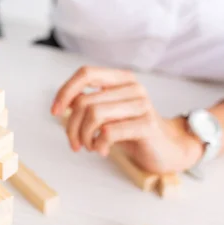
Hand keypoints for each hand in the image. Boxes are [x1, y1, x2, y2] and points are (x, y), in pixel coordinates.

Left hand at [51, 66, 203, 173]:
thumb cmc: (133, 132)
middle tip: (75, 144)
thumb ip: (89, 104)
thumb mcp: (108, 114)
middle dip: (71, 126)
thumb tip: (63, 103)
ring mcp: (142, 104)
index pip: (86, 73)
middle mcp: (133, 87)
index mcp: (122, 79)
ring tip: (89, 147)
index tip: (54, 112)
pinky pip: (108, 131)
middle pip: (85, 100)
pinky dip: (98, 145)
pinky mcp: (147, 125)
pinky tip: (102, 151)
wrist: (168, 151)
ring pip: (94, 114)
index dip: (65, 91)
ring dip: (84, 136)